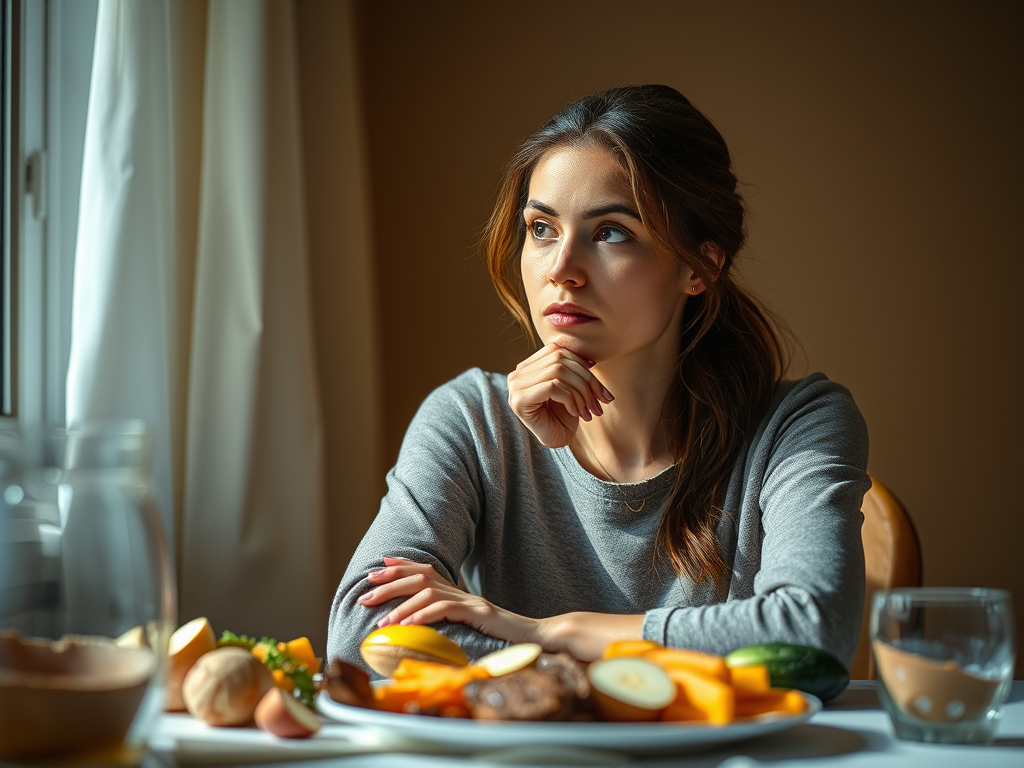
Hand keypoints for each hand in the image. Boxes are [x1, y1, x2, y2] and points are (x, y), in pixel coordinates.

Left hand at [358, 557, 538, 642]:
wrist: (536, 637)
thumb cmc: (502, 637)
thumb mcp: (469, 627)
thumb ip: (449, 621)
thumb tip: (420, 626)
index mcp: (458, 593)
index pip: (426, 570)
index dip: (401, 565)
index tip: (378, 566)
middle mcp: (461, 591)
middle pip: (421, 576)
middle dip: (390, 583)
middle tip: (366, 593)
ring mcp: (470, 601)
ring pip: (428, 592)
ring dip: (401, 606)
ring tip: (382, 622)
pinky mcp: (478, 614)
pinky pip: (445, 610)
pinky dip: (423, 616)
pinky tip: (408, 627)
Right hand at [506, 343, 613, 447]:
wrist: (555, 442)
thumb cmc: (563, 416)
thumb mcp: (570, 387)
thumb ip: (572, 369)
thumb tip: (590, 359)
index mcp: (527, 367)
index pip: (556, 350)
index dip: (581, 362)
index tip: (598, 382)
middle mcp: (517, 374)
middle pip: (559, 359)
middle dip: (586, 378)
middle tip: (602, 399)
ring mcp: (516, 387)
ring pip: (558, 371)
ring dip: (582, 391)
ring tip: (591, 409)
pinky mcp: (520, 400)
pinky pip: (552, 387)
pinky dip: (571, 399)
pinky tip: (576, 413)